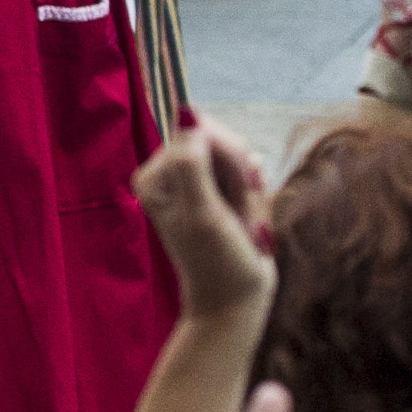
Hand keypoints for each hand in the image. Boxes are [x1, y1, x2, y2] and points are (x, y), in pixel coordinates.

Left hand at [134, 120, 278, 323]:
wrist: (234, 300)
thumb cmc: (216, 261)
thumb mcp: (203, 212)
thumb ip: (191, 163)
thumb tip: (186, 111)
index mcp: (156, 174)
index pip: (201, 131)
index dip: (230, 158)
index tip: (234, 195)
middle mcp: (171, 173)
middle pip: (223, 143)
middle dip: (242, 178)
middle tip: (238, 216)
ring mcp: (196, 182)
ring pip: (241, 162)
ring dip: (251, 192)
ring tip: (242, 224)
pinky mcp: (218, 193)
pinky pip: (249, 178)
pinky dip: (256, 200)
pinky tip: (249, 223)